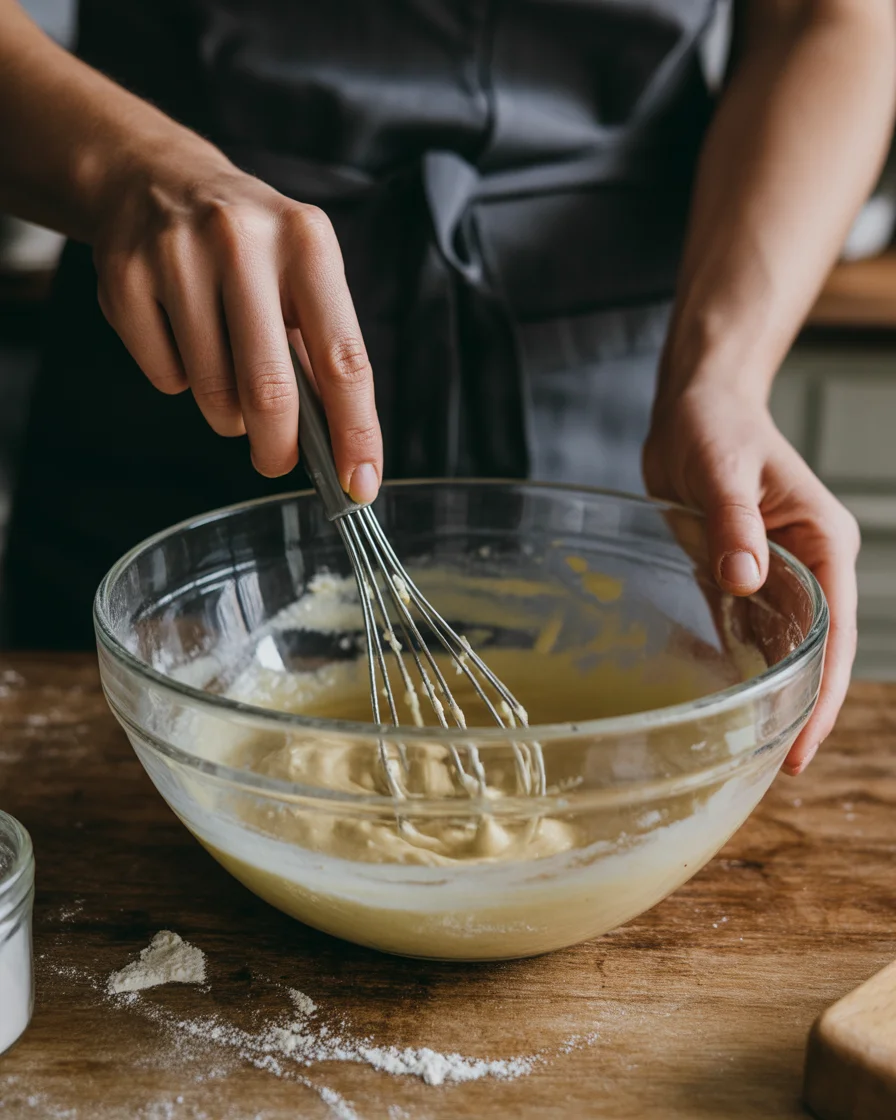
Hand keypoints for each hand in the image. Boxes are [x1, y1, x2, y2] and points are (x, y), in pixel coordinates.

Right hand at [92, 139, 381, 496]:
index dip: (355, 430)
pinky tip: (183, 339)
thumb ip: (322, 353)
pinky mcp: (125, 277)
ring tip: (229, 378)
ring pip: (213, 393)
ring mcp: (176, 256)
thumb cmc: (249, 248)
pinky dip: (181, 381)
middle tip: (277, 461)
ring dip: (228, 414)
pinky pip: (166, 377)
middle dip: (278, 447)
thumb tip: (345, 447)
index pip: (344, 358)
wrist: (155, 179)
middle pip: (270, 389)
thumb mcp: (302, 276)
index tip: (360, 482)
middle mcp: (243, 241)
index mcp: (307, 242)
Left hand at [643, 387, 859, 774]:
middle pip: (816, 650)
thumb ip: (735, 523)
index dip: (824, 689)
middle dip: (804, 707)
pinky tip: (721, 700)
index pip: (836, 630)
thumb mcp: (723, 468)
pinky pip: (743, 630)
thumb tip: (746, 580)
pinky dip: (737, 664)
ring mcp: (774, 574)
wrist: (693, 408)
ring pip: (782, 647)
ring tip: (752, 748)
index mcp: (824, 541)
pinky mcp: (738, 576)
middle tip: (779, 765)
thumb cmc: (717, 426)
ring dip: (772, 693)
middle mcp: (808, 565)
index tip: (805, 742)